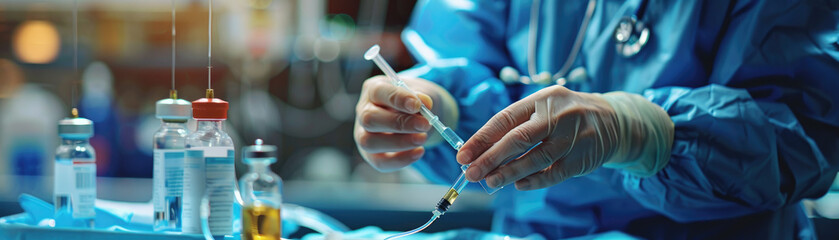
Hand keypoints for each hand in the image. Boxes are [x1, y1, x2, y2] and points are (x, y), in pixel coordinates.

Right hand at [354, 76, 433, 171]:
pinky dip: (401, 159)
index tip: (417, 105)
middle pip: (369, 119)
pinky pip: (379, 162)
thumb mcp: (419, 94)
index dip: (397, 99)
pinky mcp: (370, 155)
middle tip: (424, 125)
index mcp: (372, 90)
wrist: (414, 117)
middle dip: (399, 124)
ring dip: (400, 143)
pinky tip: (419, 152)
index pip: (377, 92)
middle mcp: (363, 112)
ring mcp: (363, 135)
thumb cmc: (412, 102)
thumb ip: (422, 96)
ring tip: (422, 138)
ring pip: (369, 142)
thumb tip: (425, 103)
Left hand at [457, 85, 672, 189]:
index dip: (481, 139)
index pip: (505, 119)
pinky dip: (534, 181)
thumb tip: (481, 150)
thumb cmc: (566, 115)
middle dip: (490, 158)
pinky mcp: (584, 157)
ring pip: (535, 158)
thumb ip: (517, 125)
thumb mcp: (544, 108)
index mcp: (542, 99)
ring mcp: (573, 136)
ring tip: (490, 182)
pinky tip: (518, 185)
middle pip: (518, 139)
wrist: (614, 120)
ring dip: (509, 173)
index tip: (463, 155)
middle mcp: (558, 115)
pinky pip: (554, 173)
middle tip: (471, 172)